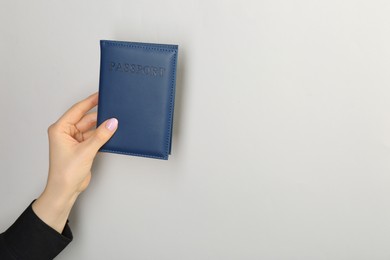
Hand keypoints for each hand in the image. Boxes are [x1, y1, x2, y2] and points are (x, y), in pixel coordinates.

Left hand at [32, 92, 117, 232]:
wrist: (65, 191)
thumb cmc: (65, 173)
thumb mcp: (86, 151)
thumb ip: (101, 135)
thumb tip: (112, 122)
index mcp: (60, 129)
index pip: (77, 110)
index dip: (90, 101)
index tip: (101, 95)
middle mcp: (66, 133)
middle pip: (86, 118)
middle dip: (100, 116)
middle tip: (114, 110)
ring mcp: (75, 140)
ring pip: (92, 128)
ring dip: (102, 127)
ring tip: (115, 122)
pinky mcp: (83, 148)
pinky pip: (94, 137)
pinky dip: (103, 136)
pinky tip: (111, 133)